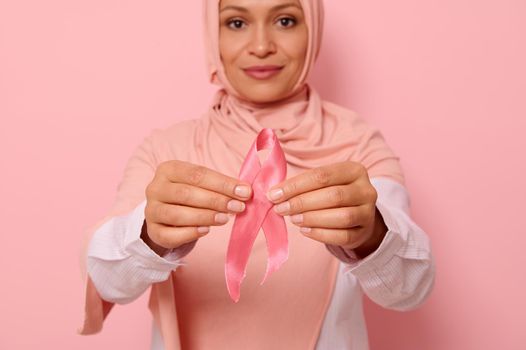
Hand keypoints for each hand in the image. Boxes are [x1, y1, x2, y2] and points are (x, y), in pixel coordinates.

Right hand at [143, 160, 252, 254]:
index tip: (245, 192)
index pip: (197, 174)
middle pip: (186, 193)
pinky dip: (190, 233)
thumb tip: (246, 191)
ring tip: (225, 219)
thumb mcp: (202, 185)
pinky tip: (206, 231)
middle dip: (216, 200)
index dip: (222, 183)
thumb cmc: (190, 196)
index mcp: (168, 169)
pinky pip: (170, 234)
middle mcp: (155, 188)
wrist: (166, 216)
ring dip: (205, 217)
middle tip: (237, 207)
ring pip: (177, 214)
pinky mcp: (153, 231)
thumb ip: (221, 186)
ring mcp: (151, 210)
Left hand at [266, 161, 386, 256]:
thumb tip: (274, 193)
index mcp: (354, 170)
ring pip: (342, 217)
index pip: (322, 175)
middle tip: (281, 209)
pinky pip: (343, 236)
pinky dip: (321, 234)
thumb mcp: (323, 183)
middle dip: (302, 203)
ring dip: (312, 218)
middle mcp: (365, 190)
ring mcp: (368, 213)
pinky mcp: (364, 232)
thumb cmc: (333, 195)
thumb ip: (302, 185)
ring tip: (293, 219)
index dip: (296, 185)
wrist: (358, 215)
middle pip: (333, 196)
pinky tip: (305, 230)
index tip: (274, 194)